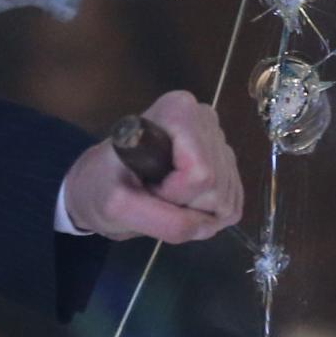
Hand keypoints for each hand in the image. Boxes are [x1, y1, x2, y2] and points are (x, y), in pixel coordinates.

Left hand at [61, 90, 242, 242]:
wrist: (104, 183)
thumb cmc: (103, 186)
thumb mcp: (119, 208)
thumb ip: (165, 221)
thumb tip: (208, 225)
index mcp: (178, 111)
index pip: (201, 173)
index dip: (175, 194)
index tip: (148, 186)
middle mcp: (205, 118)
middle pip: (217, 186)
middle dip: (186, 205)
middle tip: (154, 193)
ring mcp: (219, 140)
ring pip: (227, 199)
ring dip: (195, 211)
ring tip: (164, 195)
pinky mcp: (227, 163)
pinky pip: (232, 205)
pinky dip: (206, 215)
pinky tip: (182, 201)